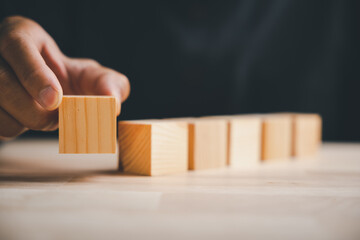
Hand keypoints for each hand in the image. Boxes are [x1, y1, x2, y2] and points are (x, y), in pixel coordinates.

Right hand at [0, 16, 129, 138]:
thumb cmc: (68, 79)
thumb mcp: (90, 75)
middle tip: (58, 118)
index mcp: (21, 36)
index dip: (35, 75)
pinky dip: (16, 128)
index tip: (55, 100)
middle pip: (2, 83)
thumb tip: (113, 103)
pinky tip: (28, 119)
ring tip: (46, 116)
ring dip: (26, 122)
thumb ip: (107, 83)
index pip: (17, 46)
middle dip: (35, 110)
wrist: (47, 92)